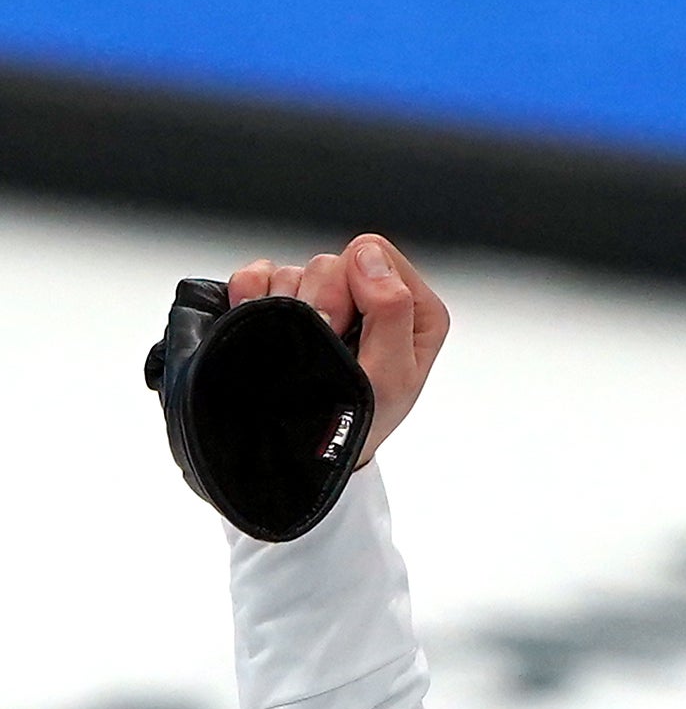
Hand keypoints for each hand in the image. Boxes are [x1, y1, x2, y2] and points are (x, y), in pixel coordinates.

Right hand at [224, 233, 448, 457]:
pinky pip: (258, 274)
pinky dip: (251, 295)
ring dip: (288, 309)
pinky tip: (257, 320)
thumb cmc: (362, 421)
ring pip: (295, 270)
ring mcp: (326, 298)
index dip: (354, 287)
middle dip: (320, 303)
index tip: (345, 332)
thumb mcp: (392, 377)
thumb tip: (368, 258)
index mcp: (412, 307)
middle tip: (320, 347)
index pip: (374, 253)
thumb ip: (392, 311)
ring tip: (295, 351)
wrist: (310, 454)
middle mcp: (370, 295)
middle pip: (332, 260)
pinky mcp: (285, 302)